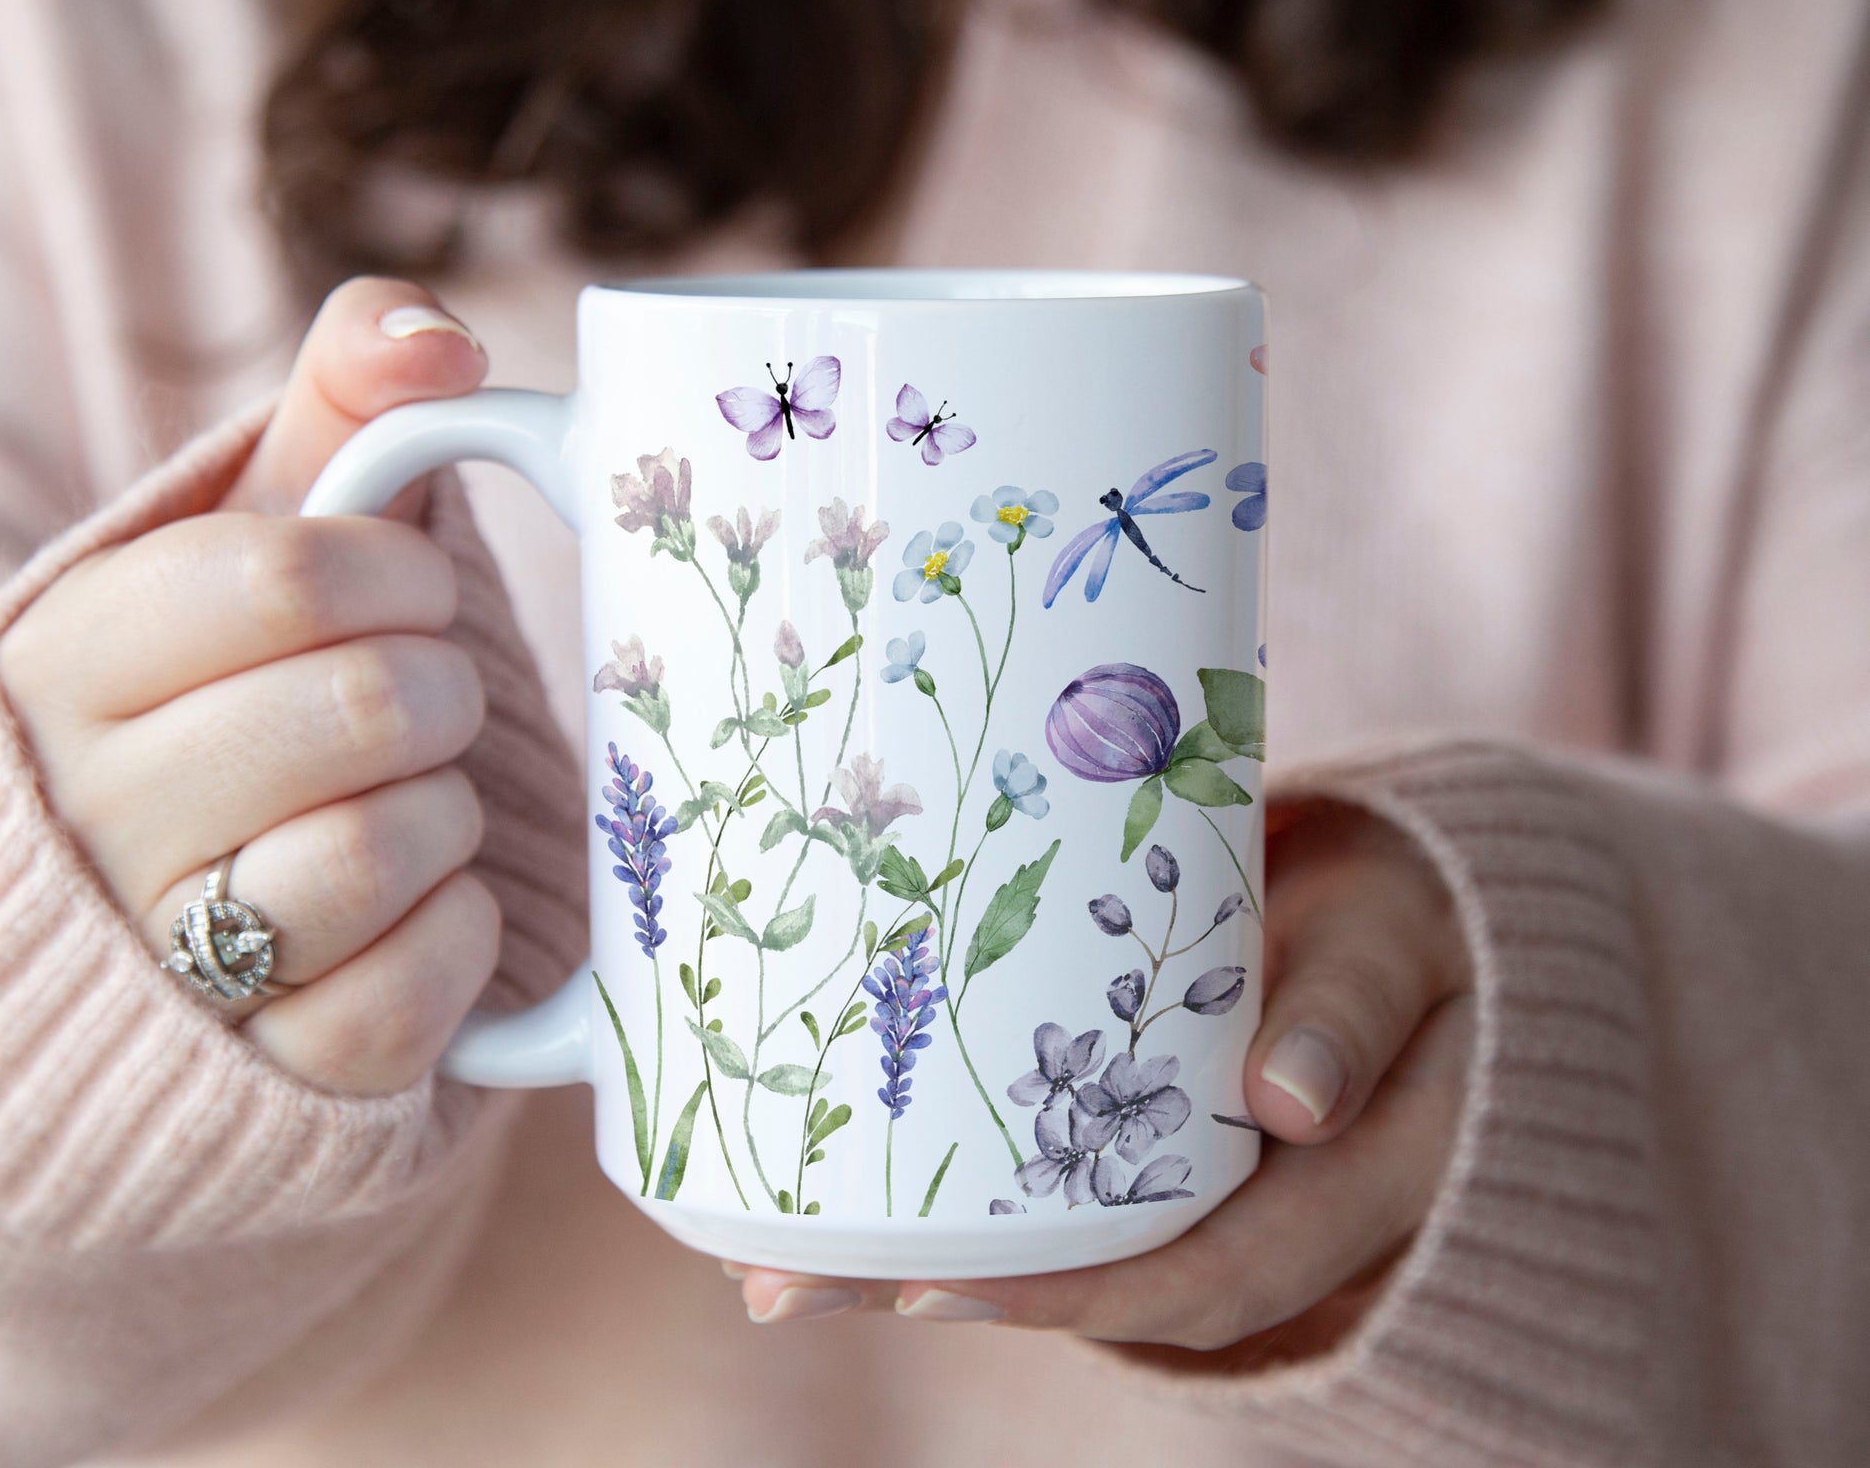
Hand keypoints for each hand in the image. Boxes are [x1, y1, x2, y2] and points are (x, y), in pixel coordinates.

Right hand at [0, 278, 500, 1094]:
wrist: (157, 938)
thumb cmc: (234, 699)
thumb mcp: (256, 541)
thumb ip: (338, 407)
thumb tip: (434, 335)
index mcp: (65, 656)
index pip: (287, 572)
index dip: (404, 575)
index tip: (414, 592)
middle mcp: (86, 812)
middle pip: (366, 707)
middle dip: (439, 693)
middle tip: (423, 705)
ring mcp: (159, 961)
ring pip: (386, 850)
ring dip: (449, 815)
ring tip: (414, 805)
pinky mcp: (257, 1076)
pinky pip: (411, 994)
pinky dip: (459, 938)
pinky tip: (424, 909)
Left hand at [734, 803, 1473, 1354]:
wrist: (1417, 897)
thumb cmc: (1413, 907)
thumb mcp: (1398, 936)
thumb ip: (1355, 1008)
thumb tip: (1290, 1103)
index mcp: (1346, 1190)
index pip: (1204, 1275)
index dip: (1068, 1296)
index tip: (928, 1292)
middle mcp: (1265, 1212)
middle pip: (1100, 1283)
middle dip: (944, 1292)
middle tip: (784, 1283)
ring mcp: (1210, 1181)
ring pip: (1067, 1245)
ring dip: (924, 1257)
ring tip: (776, 1252)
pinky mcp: (1160, 1136)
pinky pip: (1062, 1184)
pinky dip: (963, 1197)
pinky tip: (857, 1181)